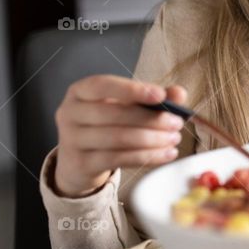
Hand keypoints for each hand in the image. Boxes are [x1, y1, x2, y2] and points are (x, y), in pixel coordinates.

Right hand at [53, 75, 188, 197]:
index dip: (132, 89)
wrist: (78, 161)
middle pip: (114, 114)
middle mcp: (70, 112)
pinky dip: (147, 156)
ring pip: (118, 138)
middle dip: (151, 119)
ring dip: (153, 139)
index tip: (161, 95)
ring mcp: (71, 139)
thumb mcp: (125, 106)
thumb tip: (179, 93)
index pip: (103, 85)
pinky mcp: (80, 163)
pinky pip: (118, 159)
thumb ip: (152, 97)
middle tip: (177, 124)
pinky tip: (167, 154)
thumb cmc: (106, 125)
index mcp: (80, 91)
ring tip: (174, 139)